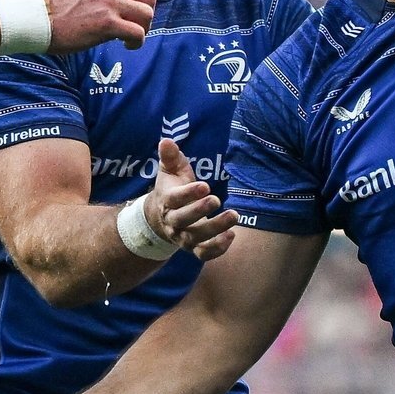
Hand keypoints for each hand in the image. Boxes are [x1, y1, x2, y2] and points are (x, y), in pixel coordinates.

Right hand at [40, 0, 154, 52]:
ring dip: (143, 28)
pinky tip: (126, 45)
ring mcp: (111, 2)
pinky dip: (137, 42)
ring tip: (129, 37)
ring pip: (147, 14)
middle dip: (146, 14)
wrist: (34, 16)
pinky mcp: (108, 24)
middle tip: (134, 25)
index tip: (135, 7)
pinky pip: (138, 33)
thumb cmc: (54, 2)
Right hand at [147, 138, 236, 261]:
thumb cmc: (171, 189)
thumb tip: (166, 140)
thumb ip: (170, 157)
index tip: (204, 185)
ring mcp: (183, 237)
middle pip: (183, 220)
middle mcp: (173, 222)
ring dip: (215, 229)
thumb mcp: (169, 170)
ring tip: (233, 216)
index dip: (188, 194)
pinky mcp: (194, 248)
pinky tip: (231, 236)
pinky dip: (217, 249)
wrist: (161, 219)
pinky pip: (204, 254)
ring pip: (196, 238)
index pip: (175, 199)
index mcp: (167, 201)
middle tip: (216, 199)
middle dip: (199, 211)